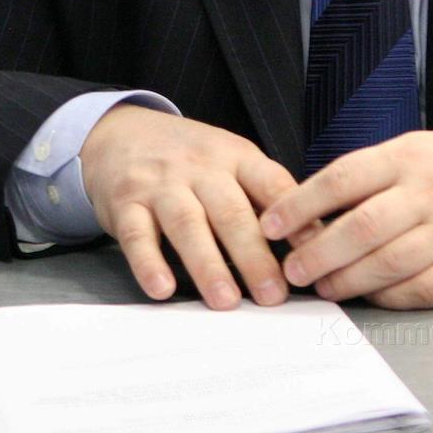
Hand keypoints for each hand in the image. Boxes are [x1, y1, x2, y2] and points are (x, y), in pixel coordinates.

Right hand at [79, 106, 297, 308]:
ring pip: (187, 223)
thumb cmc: (188, 156)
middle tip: (272, 295)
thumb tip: (311, 239)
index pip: (270, 183)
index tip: (311, 252)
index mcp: (235, 156)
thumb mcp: (230, 159)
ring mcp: (161, 184)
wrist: (121, 132)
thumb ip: (263, 194)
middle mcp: (200, 167)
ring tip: (226, 300)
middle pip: (231, 211)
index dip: (294, 217)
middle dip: (254, 256)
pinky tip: (163, 288)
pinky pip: (137, 234)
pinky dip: (149, 263)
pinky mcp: (125, 202)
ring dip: (208, 265)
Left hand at [259, 131, 432, 308]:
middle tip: (291, 269)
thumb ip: (372, 175)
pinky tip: (369, 296)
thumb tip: (313, 208)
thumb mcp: (420, 149)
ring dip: (347, 280)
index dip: (301, 204)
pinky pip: (421, 289)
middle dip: (318, 252)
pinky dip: (388, 297)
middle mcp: (431, 192)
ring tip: (322, 286)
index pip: (343, 178)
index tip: (271, 224)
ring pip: (388, 263)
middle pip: (362, 227)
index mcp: (410, 156)